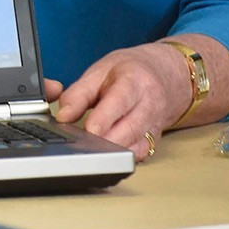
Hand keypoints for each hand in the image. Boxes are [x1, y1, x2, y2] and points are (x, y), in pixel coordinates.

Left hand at [50, 43, 193, 162]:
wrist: (166, 74)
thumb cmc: (130, 71)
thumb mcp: (99, 71)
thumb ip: (78, 93)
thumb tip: (63, 116)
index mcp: (134, 81)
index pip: (120, 101)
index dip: (104, 118)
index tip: (88, 130)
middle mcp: (149, 104)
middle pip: (130, 128)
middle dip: (106, 141)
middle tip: (83, 145)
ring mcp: (155, 123)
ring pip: (137, 144)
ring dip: (113, 152)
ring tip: (92, 152)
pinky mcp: (155, 138)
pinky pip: (142, 152)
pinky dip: (124, 157)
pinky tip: (109, 156)